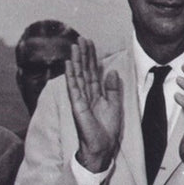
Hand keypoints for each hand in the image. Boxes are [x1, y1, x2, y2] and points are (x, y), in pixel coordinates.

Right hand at [65, 38, 123, 171]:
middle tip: (81, 39)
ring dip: (76, 61)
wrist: (102, 146)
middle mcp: (86, 94)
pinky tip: (69, 64)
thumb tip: (111, 71)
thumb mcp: (114, 105)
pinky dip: (71, 75)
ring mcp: (80, 99)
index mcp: (96, 93)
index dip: (92, 58)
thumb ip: (112, 89)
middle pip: (84, 70)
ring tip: (74, 46)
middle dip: (83, 55)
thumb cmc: (107, 129)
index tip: (91, 43)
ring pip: (77, 76)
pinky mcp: (77, 105)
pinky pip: (74, 88)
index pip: (93, 71)